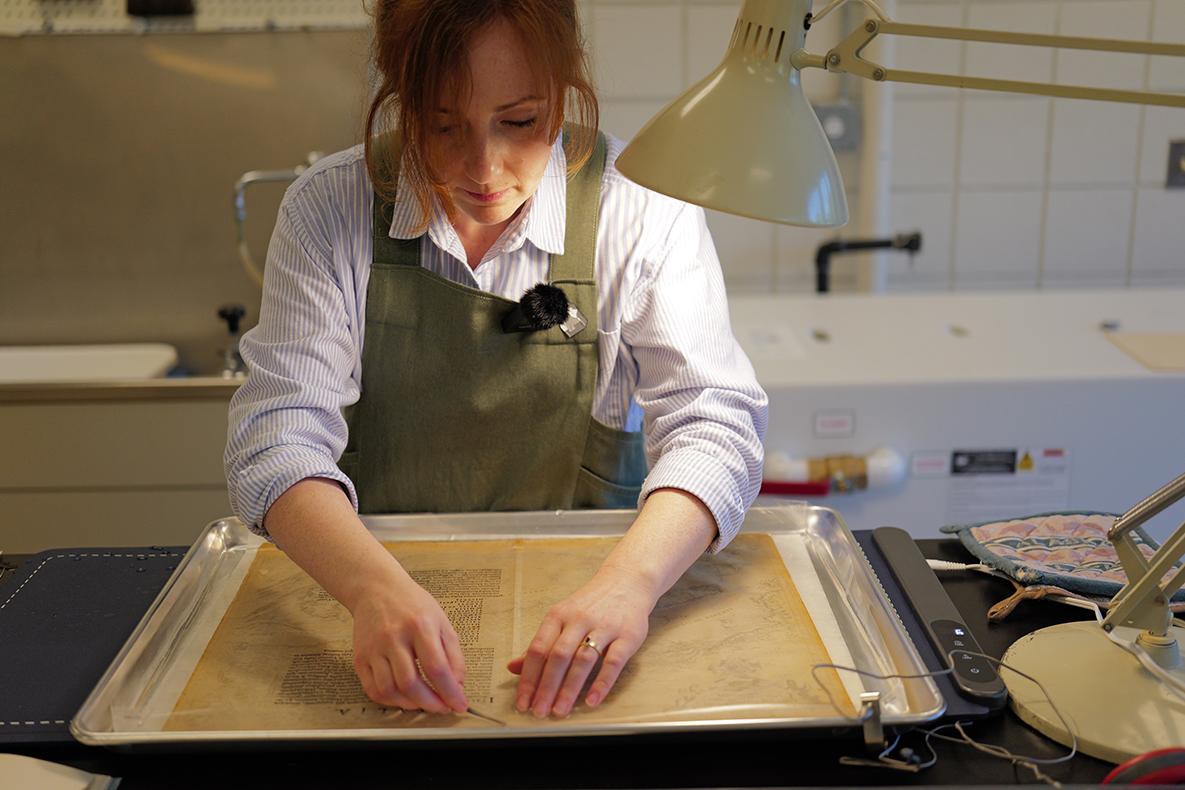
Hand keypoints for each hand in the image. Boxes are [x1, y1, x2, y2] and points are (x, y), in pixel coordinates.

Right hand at [349, 575, 468, 714]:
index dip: (449, 691)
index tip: (458, 704)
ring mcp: (374, 649)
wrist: (376, 589)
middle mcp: (394, 637)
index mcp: (419, 625)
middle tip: (442, 708)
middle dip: (430, 703)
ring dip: (410, 705)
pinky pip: (373, 689)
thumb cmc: (411, 603)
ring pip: (389, 690)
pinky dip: (390, 701)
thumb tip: (458, 684)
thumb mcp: (441, 621)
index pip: (436, 667)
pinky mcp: (360, 658)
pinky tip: (404, 698)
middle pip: (410, 683)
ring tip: (424, 703)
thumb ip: (453, 653)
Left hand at [507, 564, 656, 717]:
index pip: (538, 649)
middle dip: (546, 687)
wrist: (627, 580)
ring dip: (569, 688)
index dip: (528, 677)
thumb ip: (541, 644)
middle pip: (558, 656)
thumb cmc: (591, 603)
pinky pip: (613, 662)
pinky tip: (592, 700)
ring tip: (560, 710)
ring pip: (583, 660)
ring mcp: (604, 627)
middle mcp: (579, 619)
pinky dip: (602, 683)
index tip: (523, 701)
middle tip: (539, 711)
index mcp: (558, 615)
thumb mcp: (561, 616)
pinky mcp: (627, 635)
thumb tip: (512, 667)